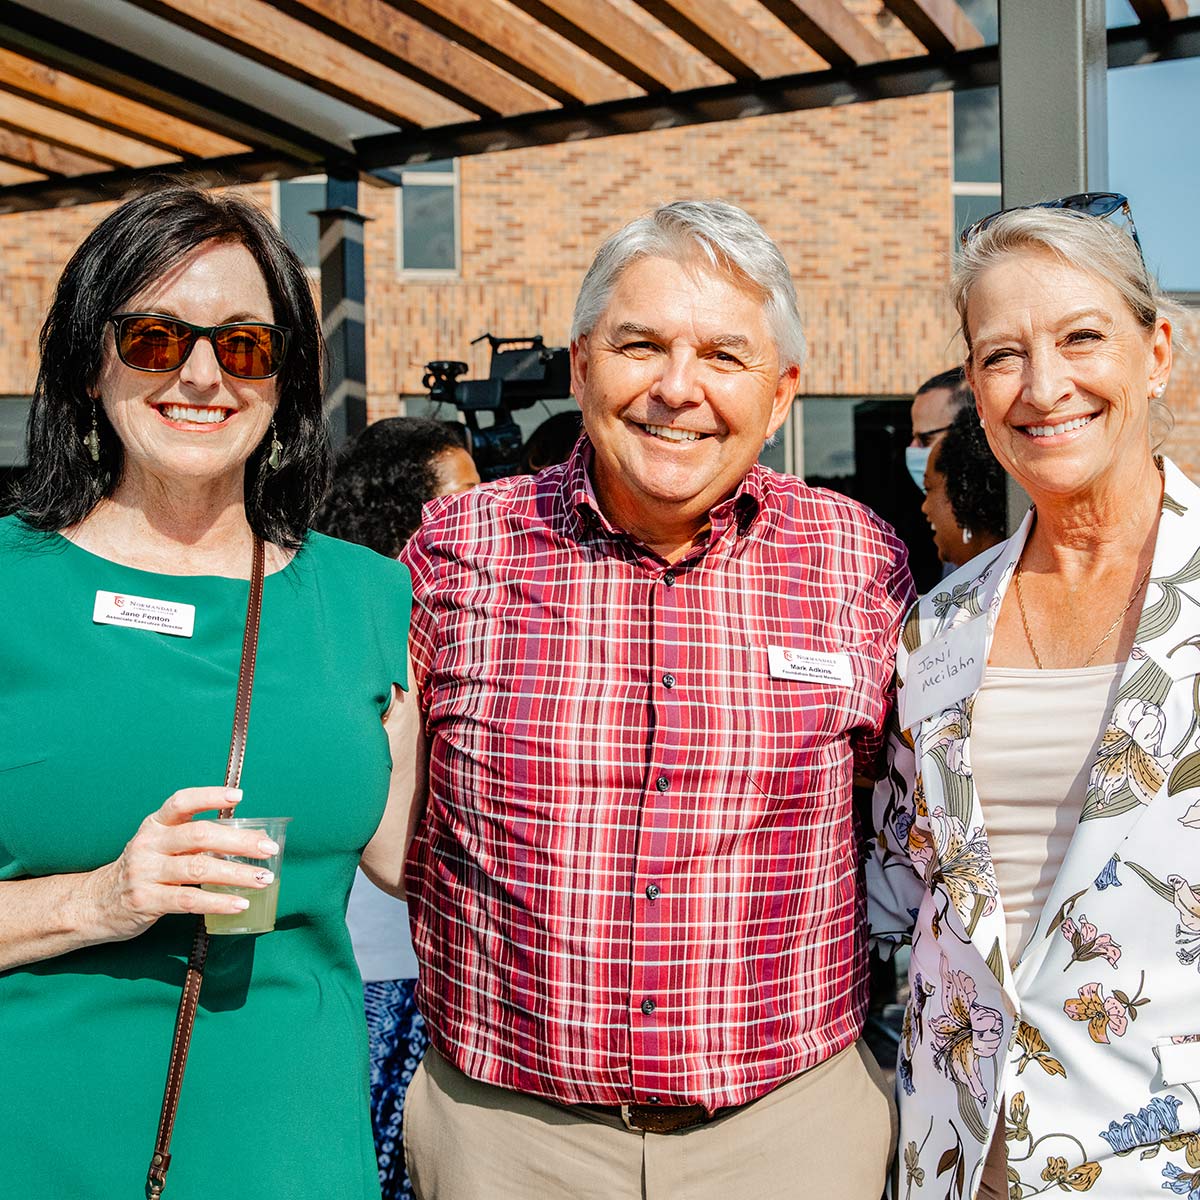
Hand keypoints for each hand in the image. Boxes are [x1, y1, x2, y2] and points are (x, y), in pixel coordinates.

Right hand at [85, 787, 278, 941]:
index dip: (210, 796)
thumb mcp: (161, 845)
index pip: (181, 801)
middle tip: (268, 848)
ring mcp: (145, 872)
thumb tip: (251, 838)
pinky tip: (240, 903)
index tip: (239, 796)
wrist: (95, 903)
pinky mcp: (146, 901)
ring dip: (237, 874)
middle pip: (199, 836)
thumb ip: (195, 839)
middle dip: (239, 842)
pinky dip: (218, 902)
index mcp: (155, 824)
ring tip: (264, 879)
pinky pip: (189, 901)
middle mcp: (149, 844)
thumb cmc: (144, 869)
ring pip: (199, 869)